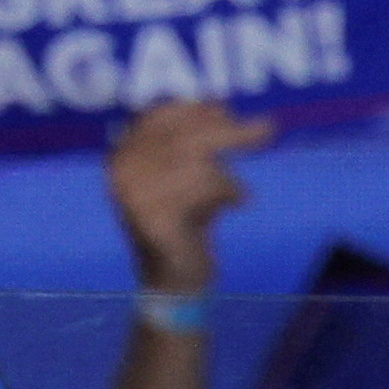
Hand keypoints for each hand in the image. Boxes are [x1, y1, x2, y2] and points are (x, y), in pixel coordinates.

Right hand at [106, 101, 266, 294]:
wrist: (174, 283)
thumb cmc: (185, 226)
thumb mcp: (185, 177)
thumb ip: (193, 143)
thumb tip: (219, 104)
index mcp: (120, 158)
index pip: (156, 116)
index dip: (194, 110)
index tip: (225, 108)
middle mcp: (120, 173)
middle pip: (183, 136)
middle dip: (228, 132)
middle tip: (267, 129)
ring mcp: (134, 197)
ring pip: (198, 161)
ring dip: (227, 178)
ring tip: (235, 195)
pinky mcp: (157, 220)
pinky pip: (205, 188)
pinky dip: (230, 193)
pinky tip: (236, 204)